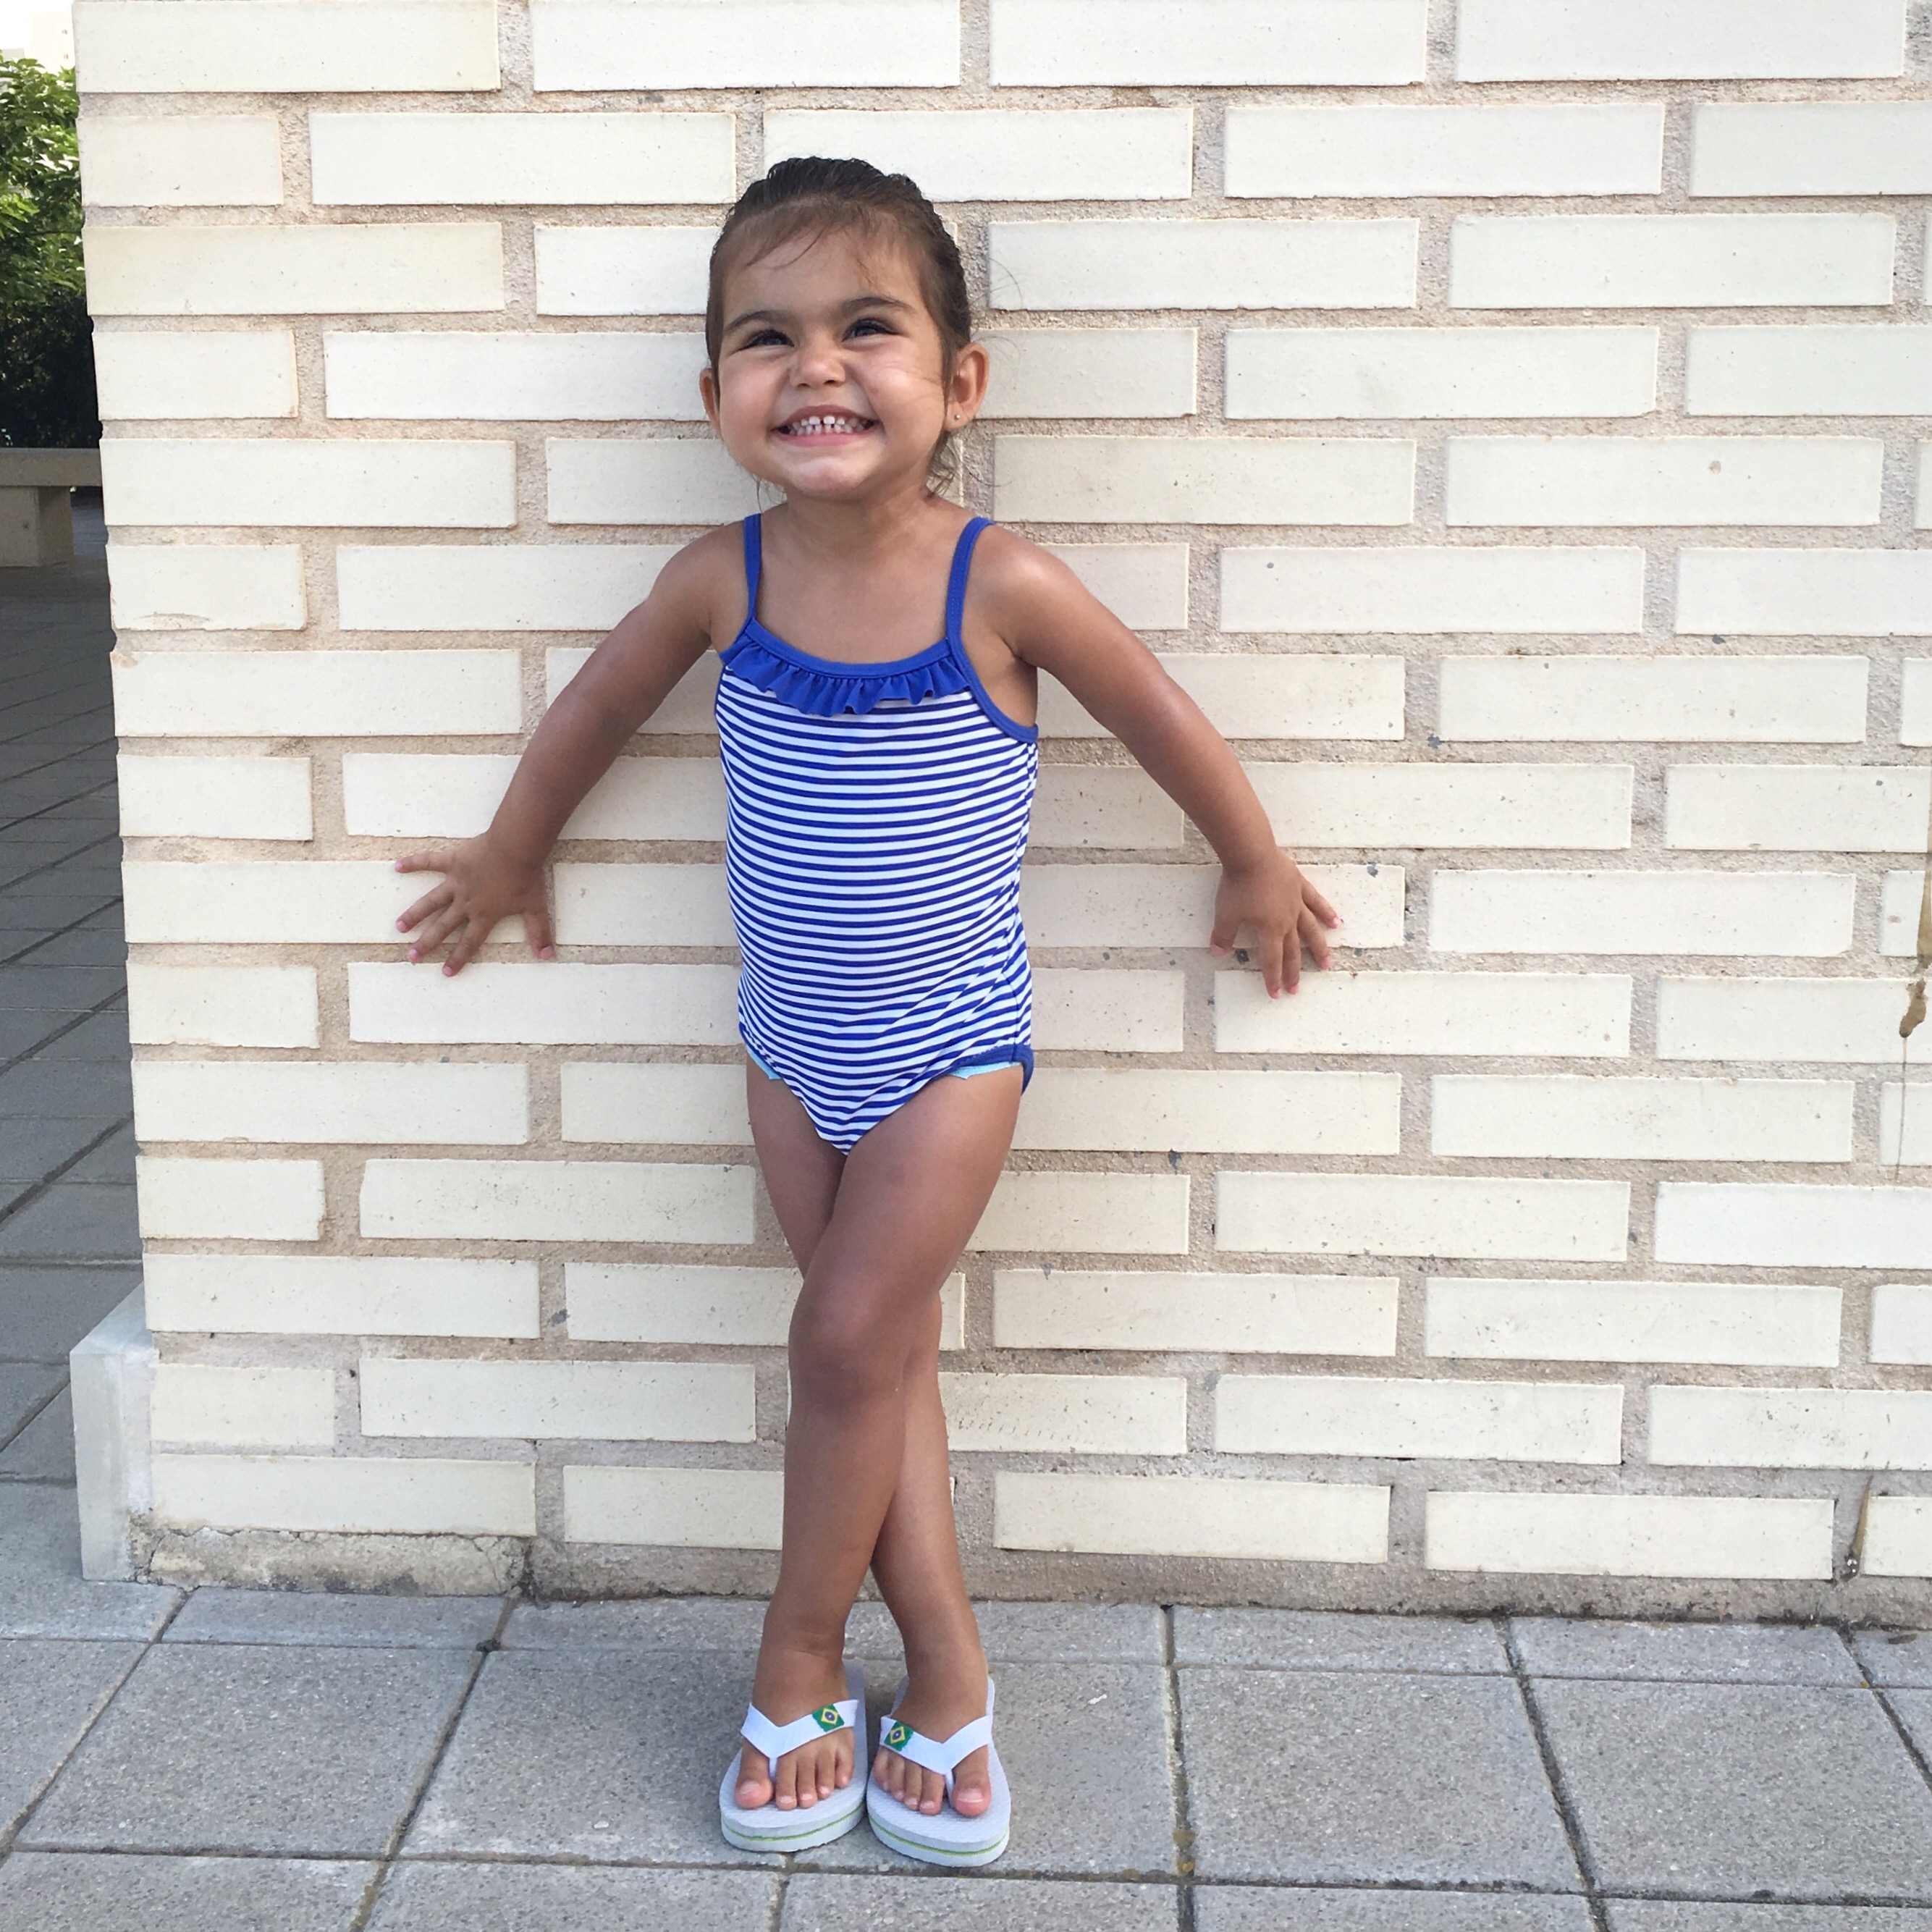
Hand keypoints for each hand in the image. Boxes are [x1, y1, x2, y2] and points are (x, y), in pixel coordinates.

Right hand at [394, 837, 553, 975]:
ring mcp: (456, 882)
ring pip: (430, 902)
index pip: (470, 942)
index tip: (445, 972)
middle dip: (427, 943)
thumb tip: (547, 957)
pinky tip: (397, 867)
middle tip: (411, 957)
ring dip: (414, 915)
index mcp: (484, 914)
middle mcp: (466, 902)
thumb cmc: (527, 877)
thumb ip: (539, 933)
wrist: (516, 847)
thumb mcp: (536, 907)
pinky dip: (413, 863)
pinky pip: (429, 862)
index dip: (458, 958)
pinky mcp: (452, 861)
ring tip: (399, 928)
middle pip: (443, 927)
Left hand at [1208, 850, 1338, 996]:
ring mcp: (1296, 903)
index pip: (1272, 960)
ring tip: (1327, 963)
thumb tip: (1218, 952)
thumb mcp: (1225, 913)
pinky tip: (1335, 922)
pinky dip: (1327, 913)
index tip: (1276, 994)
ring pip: (1311, 930)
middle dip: (1294, 972)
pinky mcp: (1300, 886)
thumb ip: (1223, 935)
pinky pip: (1316, 902)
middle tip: (1297, 988)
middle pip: (1293, 950)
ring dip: (1319, 948)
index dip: (1273, 979)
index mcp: (1269, 929)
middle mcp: (1287, 920)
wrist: (1252, 854)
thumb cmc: (1238, 885)